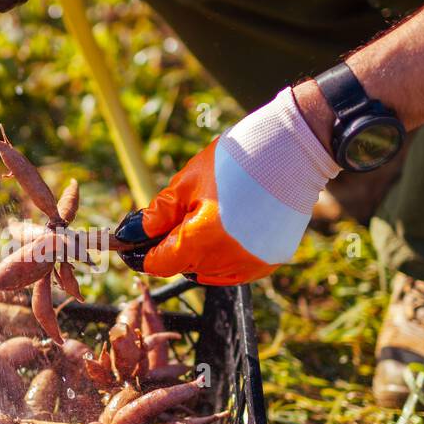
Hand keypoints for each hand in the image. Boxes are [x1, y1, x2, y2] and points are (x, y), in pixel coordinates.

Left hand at [114, 88, 340, 284]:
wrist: (292, 152)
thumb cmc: (236, 162)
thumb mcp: (187, 184)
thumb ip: (158, 215)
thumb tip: (132, 235)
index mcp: (199, 242)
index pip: (159, 263)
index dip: (144, 253)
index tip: (135, 242)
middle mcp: (225, 262)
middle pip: (183, 265)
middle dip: (176, 245)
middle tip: (185, 212)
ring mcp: (249, 265)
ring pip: (208, 270)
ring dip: (201, 252)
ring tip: (214, 214)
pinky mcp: (267, 263)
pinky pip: (234, 268)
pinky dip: (225, 254)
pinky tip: (232, 226)